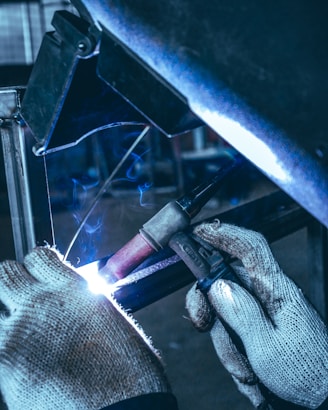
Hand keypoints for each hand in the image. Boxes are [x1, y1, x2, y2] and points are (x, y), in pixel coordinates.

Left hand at [0, 247, 169, 409]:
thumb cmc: (127, 375)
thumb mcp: (113, 326)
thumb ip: (86, 306)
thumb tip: (76, 305)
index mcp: (73, 289)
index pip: (38, 256)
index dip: (37, 266)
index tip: (40, 278)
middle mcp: (41, 302)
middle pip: (5, 273)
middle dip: (12, 285)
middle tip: (22, 304)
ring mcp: (17, 331)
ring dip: (6, 320)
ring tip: (21, 339)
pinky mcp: (4, 362)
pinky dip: (3, 350)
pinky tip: (17, 364)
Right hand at [186, 221, 327, 408]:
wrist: (324, 400)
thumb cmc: (307, 375)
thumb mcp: (268, 349)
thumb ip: (241, 314)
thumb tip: (216, 285)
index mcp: (277, 290)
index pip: (251, 248)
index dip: (225, 234)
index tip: (199, 231)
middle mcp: (268, 294)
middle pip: (224, 279)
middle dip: (207, 304)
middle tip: (201, 323)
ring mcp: (262, 311)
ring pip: (223, 310)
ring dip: (226, 343)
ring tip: (246, 372)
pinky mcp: (257, 327)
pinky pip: (231, 330)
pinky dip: (233, 353)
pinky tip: (250, 374)